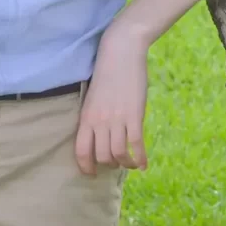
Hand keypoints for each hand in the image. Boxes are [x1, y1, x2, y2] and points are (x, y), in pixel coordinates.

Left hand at [74, 25, 149, 175]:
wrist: (120, 51)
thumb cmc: (106, 71)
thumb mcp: (93, 96)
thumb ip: (94, 115)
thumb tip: (99, 135)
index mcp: (86, 116)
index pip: (81, 150)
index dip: (86, 166)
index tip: (92, 173)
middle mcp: (99, 121)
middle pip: (102, 156)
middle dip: (109, 164)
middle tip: (116, 162)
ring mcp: (117, 119)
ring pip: (119, 155)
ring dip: (125, 164)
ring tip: (130, 163)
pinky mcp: (134, 116)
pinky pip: (137, 145)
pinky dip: (140, 158)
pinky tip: (143, 164)